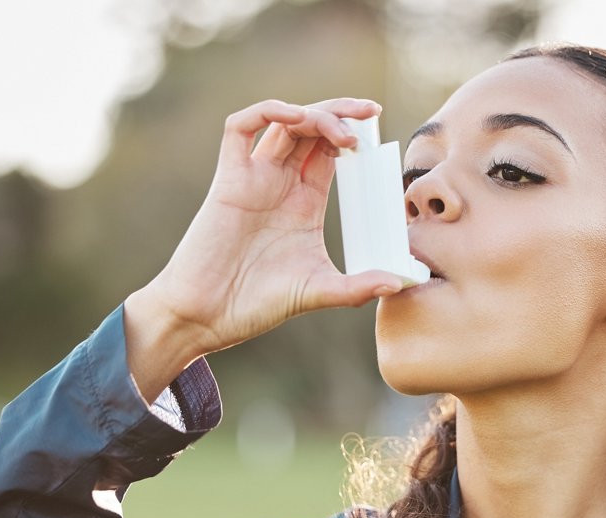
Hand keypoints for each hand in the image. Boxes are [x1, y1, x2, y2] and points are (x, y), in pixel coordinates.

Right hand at [123, 97, 405, 400]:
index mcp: (302, 202)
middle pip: (311, 128)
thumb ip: (358, 286)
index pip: (330, 151)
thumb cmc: (256, 304)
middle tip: (370, 112)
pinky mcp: (227, 181)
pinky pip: (238, 129)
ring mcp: (253, 179)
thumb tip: (399, 282)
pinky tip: (295, 118)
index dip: (353, 135)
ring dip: (315, 114)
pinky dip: (266, 112)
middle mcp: (279, 184)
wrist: (207, 316)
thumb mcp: (318, 291)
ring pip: (283, 122)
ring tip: (344, 133)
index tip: (379, 134)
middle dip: (341, 112)